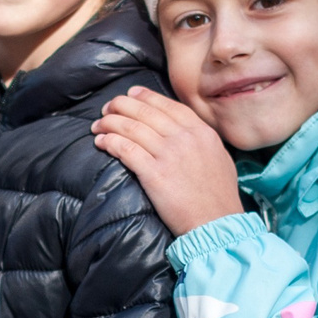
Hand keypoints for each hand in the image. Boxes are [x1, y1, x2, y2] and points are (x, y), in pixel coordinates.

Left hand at [91, 86, 246, 237]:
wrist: (217, 223)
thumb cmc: (220, 196)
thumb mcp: (219, 158)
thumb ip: (201, 141)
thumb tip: (184, 131)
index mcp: (202, 132)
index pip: (168, 105)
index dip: (145, 97)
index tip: (130, 94)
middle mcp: (185, 138)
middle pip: (145, 112)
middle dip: (120, 106)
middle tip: (107, 108)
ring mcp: (169, 155)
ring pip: (132, 128)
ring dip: (109, 123)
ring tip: (98, 125)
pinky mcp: (154, 174)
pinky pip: (126, 149)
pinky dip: (110, 142)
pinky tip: (101, 142)